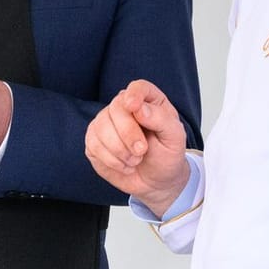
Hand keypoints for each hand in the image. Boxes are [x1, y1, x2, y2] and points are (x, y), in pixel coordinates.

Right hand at [83, 80, 190, 210]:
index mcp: (147, 101)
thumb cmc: (166, 155)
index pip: (138, 88)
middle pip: (116, 108)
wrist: (155, 181)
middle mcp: (123, 107)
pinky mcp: (93, 141)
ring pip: (101, 128)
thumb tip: (139, 109)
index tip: (134, 106)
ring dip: (120, 151)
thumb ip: (161, 119)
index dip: (134, 95)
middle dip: (128, 134)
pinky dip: (112, 161)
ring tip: (135, 160)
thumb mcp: (175, 138)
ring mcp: (105, 123)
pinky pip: (94, 146)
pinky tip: (124, 165)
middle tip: (142, 151)